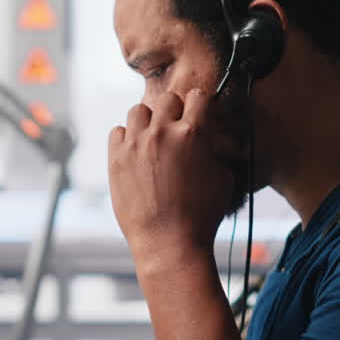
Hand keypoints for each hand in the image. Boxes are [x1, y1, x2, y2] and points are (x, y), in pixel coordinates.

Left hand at [108, 89, 232, 257]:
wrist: (168, 242)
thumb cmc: (201, 215)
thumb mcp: (223, 178)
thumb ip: (214, 151)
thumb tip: (210, 142)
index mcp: (193, 133)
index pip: (198, 96)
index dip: (201, 105)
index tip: (199, 115)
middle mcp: (162, 132)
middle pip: (167, 99)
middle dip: (175, 111)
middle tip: (176, 130)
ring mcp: (136, 144)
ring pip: (138, 110)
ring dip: (148, 121)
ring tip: (153, 139)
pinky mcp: (116, 159)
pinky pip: (117, 132)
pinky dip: (126, 138)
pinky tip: (135, 154)